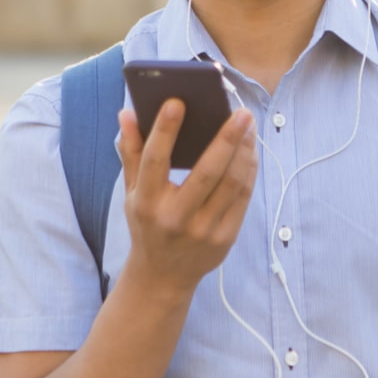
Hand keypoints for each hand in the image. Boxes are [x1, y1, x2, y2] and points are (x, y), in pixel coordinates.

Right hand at [117, 100, 257, 294]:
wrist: (163, 276)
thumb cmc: (147, 225)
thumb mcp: (132, 193)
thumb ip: (131, 152)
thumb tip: (128, 113)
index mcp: (147, 204)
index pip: (155, 161)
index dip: (165, 130)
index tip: (177, 101)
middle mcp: (176, 218)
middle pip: (207, 172)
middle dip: (226, 138)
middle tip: (240, 112)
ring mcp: (204, 231)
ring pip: (232, 183)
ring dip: (244, 151)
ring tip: (248, 126)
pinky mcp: (225, 238)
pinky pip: (243, 197)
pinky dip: (249, 170)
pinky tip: (249, 150)